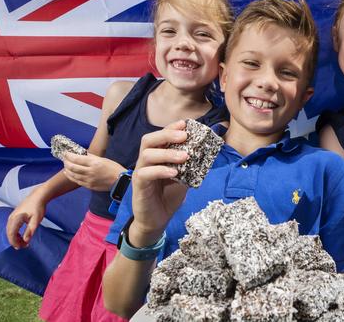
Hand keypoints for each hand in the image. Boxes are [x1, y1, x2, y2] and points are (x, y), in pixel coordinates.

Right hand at [6, 193, 45, 248]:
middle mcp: (11, 218)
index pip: (11, 234)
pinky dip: (15, 233)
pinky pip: (12, 227)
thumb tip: (26, 241)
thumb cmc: (38, 207)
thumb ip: (30, 230)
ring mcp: (12, 216)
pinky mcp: (14, 216)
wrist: (38, 196)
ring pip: (10, 230)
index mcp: (16, 219)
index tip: (21, 247)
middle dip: (15, 241)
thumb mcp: (36, 220)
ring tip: (24, 242)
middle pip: (9, 233)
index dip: (15, 242)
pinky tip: (22, 236)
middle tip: (24, 246)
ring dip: (15, 238)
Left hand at [63, 153, 124, 190]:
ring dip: (67, 170)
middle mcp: (90, 172)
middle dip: (66, 162)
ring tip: (65, 166)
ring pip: (73, 175)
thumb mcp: (103, 159)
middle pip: (73, 167)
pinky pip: (77, 181)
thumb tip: (81, 154)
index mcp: (94, 163)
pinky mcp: (89, 186)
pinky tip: (68, 174)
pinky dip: (71, 177)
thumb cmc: (113, 168)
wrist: (120, 181)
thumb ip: (91, 157)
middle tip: (64, 159)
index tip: (65, 153)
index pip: (77, 159)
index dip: (69, 155)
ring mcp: (89, 180)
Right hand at [130, 121, 189, 243]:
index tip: (185, 123)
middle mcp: (146, 162)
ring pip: (146, 154)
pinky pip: (145, 173)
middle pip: (148, 140)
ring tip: (185, 156)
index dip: (171, 128)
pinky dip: (160, 170)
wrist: (157, 220)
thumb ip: (190, 166)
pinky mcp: (138, 185)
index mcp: (156, 157)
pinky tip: (174, 173)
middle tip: (184, 136)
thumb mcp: (184, 178)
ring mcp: (140, 172)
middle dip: (166, 134)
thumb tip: (205, 152)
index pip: (160, 137)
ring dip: (167, 153)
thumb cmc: (168, 197)